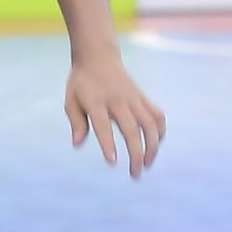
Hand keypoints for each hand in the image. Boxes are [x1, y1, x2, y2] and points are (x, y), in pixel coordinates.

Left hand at [65, 54, 165, 179]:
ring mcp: (133, 98)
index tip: (113, 162)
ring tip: (147, 165)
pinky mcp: (142, 97)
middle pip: (132, 129)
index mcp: (96, 102)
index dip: (108, 144)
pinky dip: (160, 132)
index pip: (103, 126)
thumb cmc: (81, 82)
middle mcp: (117, 100)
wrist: (98, 56)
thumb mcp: (71, 99)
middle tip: (135, 175)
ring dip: (153, 147)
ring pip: (150, 124)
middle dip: (136, 154)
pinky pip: (157, 115)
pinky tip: (155, 145)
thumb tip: (77, 143)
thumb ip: (76, 122)